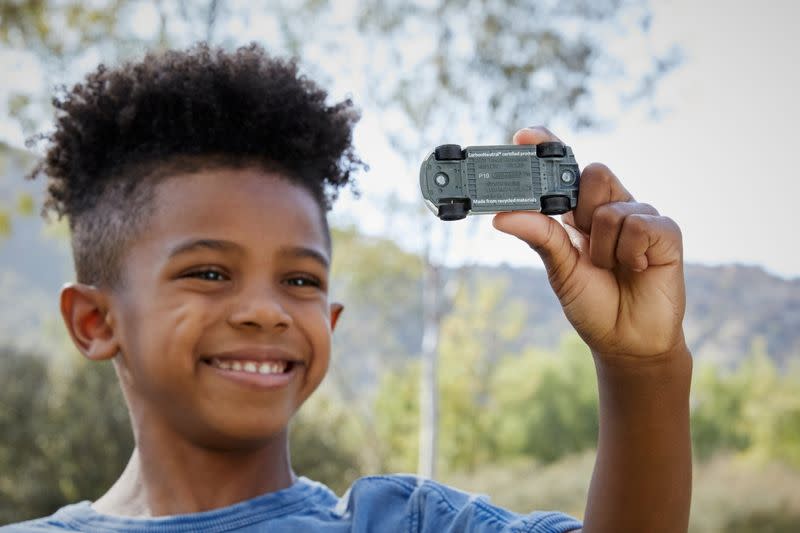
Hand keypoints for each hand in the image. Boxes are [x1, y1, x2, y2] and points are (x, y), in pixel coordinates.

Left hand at [493, 126, 685, 358]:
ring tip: (612, 268)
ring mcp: (641, 216)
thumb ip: (539, 237)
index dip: (547, 147)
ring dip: (604, 247)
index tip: (523, 136)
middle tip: (584, 241)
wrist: (627, 341)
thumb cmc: (593, 303)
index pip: (565, 169)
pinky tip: (636, 269)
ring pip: (613, 208)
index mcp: (579, 213)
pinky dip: (629, 253)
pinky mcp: (666, 233)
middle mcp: (611, 207)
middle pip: (593, 173)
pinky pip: (639, 225)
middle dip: (582, 208)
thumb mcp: (560, 270)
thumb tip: (502, 215)